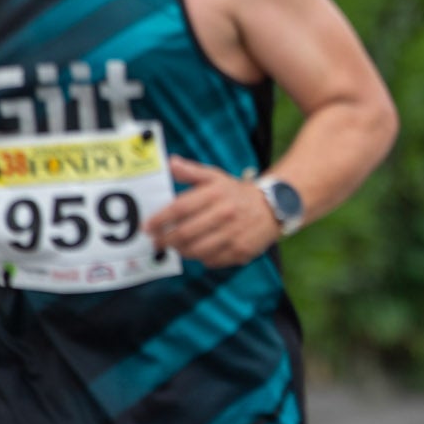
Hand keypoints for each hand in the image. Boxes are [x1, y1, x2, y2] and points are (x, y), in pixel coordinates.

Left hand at [145, 157, 279, 267]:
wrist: (275, 207)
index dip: (161, 219)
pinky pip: (212, 260)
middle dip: (166, 239)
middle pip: (185, 232)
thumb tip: (171, 163)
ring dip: (181, 250)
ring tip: (175, 247)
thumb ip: (191, 171)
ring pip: (196, 250)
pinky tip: (199, 250)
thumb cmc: (238, 193)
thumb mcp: (216, 177)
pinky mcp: (241, 251)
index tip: (147, 227)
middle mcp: (225, 214)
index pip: (181, 208)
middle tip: (157, 241)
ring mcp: (234, 234)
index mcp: (216, 194)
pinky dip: (201, 258)